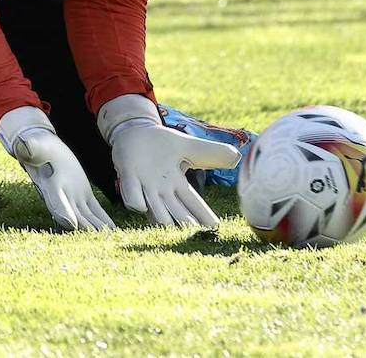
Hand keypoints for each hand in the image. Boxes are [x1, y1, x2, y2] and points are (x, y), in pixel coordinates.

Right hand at [0, 107, 114, 231]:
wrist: (44, 150)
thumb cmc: (37, 147)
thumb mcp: (34, 146)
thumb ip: (28, 148)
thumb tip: (22, 144)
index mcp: (48, 185)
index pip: (55, 201)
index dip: (63, 212)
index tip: (72, 224)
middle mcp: (61, 197)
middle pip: (73, 216)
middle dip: (85, 228)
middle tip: (98, 237)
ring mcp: (72, 197)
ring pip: (86, 216)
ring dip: (97, 227)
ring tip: (110, 236)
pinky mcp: (83, 193)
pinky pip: (93, 209)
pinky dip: (102, 218)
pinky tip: (112, 227)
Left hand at [97, 95, 239, 227]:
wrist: (135, 131)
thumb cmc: (163, 144)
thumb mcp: (191, 147)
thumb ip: (213, 154)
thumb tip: (238, 158)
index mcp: (177, 184)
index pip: (193, 202)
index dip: (203, 214)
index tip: (215, 228)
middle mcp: (161, 189)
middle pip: (175, 210)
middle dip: (184, 221)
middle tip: (194, 234)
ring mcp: (143, 184)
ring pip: (154, 206)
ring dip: (161, 217)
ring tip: (170, 227)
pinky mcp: (127, 174)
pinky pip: (131, 190)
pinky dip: (135, 198)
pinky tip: (140, 206)